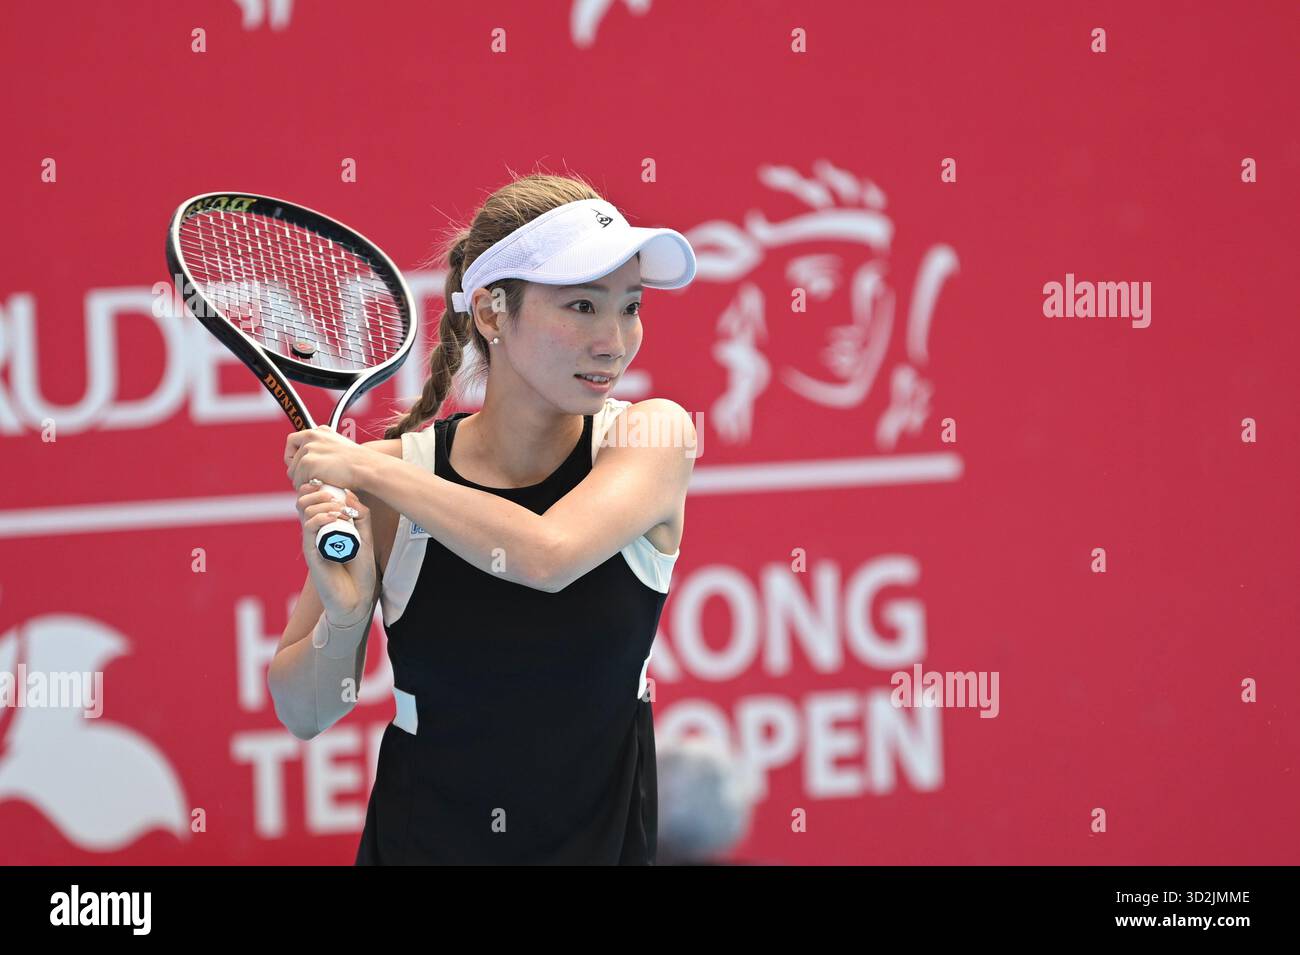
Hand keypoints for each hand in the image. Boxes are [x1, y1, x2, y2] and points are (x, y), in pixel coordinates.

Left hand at [284, 426, 369, 490]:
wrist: (366, 467)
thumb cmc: (359, 463)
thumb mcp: (340, 448)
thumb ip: (324, 450)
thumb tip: (315, 461)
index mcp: (319, 431)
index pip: (293, 441)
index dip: (293, 456)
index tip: (299, 466)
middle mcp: (311, 436)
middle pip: (291, 460)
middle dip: (299, 472)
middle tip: (312, 480)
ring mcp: (308, 449)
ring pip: (293, 472)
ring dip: (304, 481)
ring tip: (320, 484)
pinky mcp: (308, 463)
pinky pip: (298, 481)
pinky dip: (308, 486)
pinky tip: (322, 486)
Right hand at [295, 483, 377, 627]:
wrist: (357, 596)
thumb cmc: (359, 568)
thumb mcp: (365, 536)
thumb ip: (360, 515)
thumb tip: (349, 493)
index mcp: (325, 525)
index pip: (313, 499)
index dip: (319, 487)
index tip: (336, 486)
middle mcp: (315, 531)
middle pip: (304, 500)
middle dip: (320, 491)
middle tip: (337, 498)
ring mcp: (312, 541)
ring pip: (305, 510)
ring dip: (324, 503)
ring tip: (341, 511)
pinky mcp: (311, 552)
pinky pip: (309, 528)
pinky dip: (321, 517)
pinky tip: (336, 518)